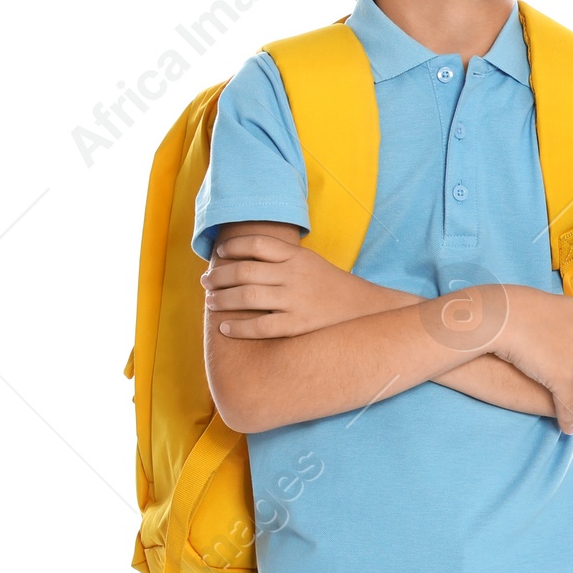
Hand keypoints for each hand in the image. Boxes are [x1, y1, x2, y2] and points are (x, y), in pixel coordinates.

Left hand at [204, 234, 397, 336]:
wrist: (367, 311)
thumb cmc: (333, 288)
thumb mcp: (311, 263)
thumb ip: (283, 258)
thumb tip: (245, 258)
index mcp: (298, 257)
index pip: (256, 244)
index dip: (233, 248)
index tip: (220, 254)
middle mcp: (295, 276)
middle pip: (244, 271)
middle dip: (218, 277)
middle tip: (206, 282)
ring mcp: (297, 301)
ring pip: (247, 297)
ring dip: (222, 300)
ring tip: (211, 302)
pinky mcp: (299, 325)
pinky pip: (261, 326)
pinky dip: (239, 328)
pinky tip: (225, 329)